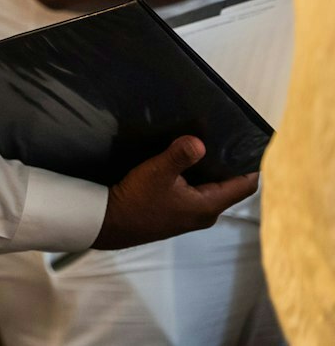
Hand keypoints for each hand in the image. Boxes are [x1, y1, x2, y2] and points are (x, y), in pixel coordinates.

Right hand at [92, 136, 257, 248]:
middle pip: (230, 187)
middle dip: (229, 164)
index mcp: (209, 205)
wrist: (111, 223)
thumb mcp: (157, 172)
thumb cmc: (137, 200)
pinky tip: (183, 165)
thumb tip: (199, 142)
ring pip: (212, 190)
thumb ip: (180, 156)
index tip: (248, 144)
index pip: (245, 186)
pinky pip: (198, 193)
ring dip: (211, 171)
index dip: (251, 166)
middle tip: (223, 138)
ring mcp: (192, 216)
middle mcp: (206, 213)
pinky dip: (197, 178)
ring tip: (203, 146)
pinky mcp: (178, 214)